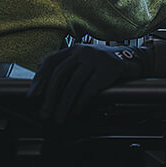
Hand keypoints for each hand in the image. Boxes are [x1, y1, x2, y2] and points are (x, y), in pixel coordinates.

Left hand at [28, 44, 144, 122]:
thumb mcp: (83, 60)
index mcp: (73, 49)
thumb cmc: (103, 64)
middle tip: (45, 113)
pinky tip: (76, 112)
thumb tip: (43, 83)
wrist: (132, 59)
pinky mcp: (107, 69)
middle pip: (59, 74)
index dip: (39, 79)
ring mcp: (95, 59)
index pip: (50, 62)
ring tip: (59, 117)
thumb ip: (66, 67)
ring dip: (64, 104)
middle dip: (49, 96)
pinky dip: (81, 102)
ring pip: (73, 84)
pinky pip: (90, 88)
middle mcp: (82, 51)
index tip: (32, 96)